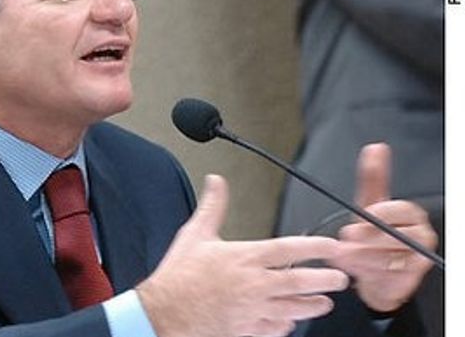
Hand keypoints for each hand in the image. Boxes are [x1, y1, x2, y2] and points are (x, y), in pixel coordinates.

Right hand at [136, 175, 349, 336]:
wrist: (164, 312)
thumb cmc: (179, 275)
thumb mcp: (195, 233)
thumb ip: (212, 206)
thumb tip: (216, 182)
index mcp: (244, 258)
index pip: (288, 249)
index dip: (315, 247)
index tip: (331, 246)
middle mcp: (253, 284)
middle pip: (299, 282)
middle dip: (325, 280)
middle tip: (340, 278)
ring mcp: (251, 309)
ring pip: (292, 308)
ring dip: (312, 305)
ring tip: (324, 302)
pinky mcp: (245, 330)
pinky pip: (274, 329)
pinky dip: (286, 326)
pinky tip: (290, 323)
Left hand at [329, 143, 437, 311]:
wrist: (374, 270)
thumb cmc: (371, 233)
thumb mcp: (367, 203)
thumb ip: (372, 177)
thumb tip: (375, 147)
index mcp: (410, 213)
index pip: (401, 209)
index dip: (380, 214)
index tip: (362, 216)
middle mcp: (420, 234)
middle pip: (396, 235)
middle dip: (367, 238)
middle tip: (347, 238)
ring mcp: (418, 258)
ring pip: (390, 257)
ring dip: (362, 256)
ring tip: (345, 254)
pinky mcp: (412, 278)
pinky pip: (390, 276)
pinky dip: (369, 273)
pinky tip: (357, 269)